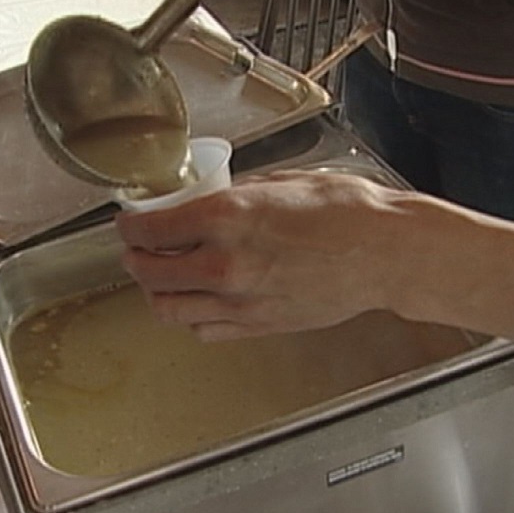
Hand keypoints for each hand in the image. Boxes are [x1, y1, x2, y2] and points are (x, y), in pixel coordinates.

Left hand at [115, 172, 399, 340]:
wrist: (384, 253)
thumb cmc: (347, 212)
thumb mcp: (282, 182)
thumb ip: (236, 195)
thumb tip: (209, 203)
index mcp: (226, 218)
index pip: (149, 229)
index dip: (129, 225)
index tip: (129, 222)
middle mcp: (224, 263)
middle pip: (149, 272)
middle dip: (134, 258)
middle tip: (137, 250)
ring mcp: (240, 301)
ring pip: (169, 308)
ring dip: (157, 292)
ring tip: (162, 279)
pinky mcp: (258, 326)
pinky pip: (203, 329)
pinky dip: (190, 316)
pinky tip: (197, 301)